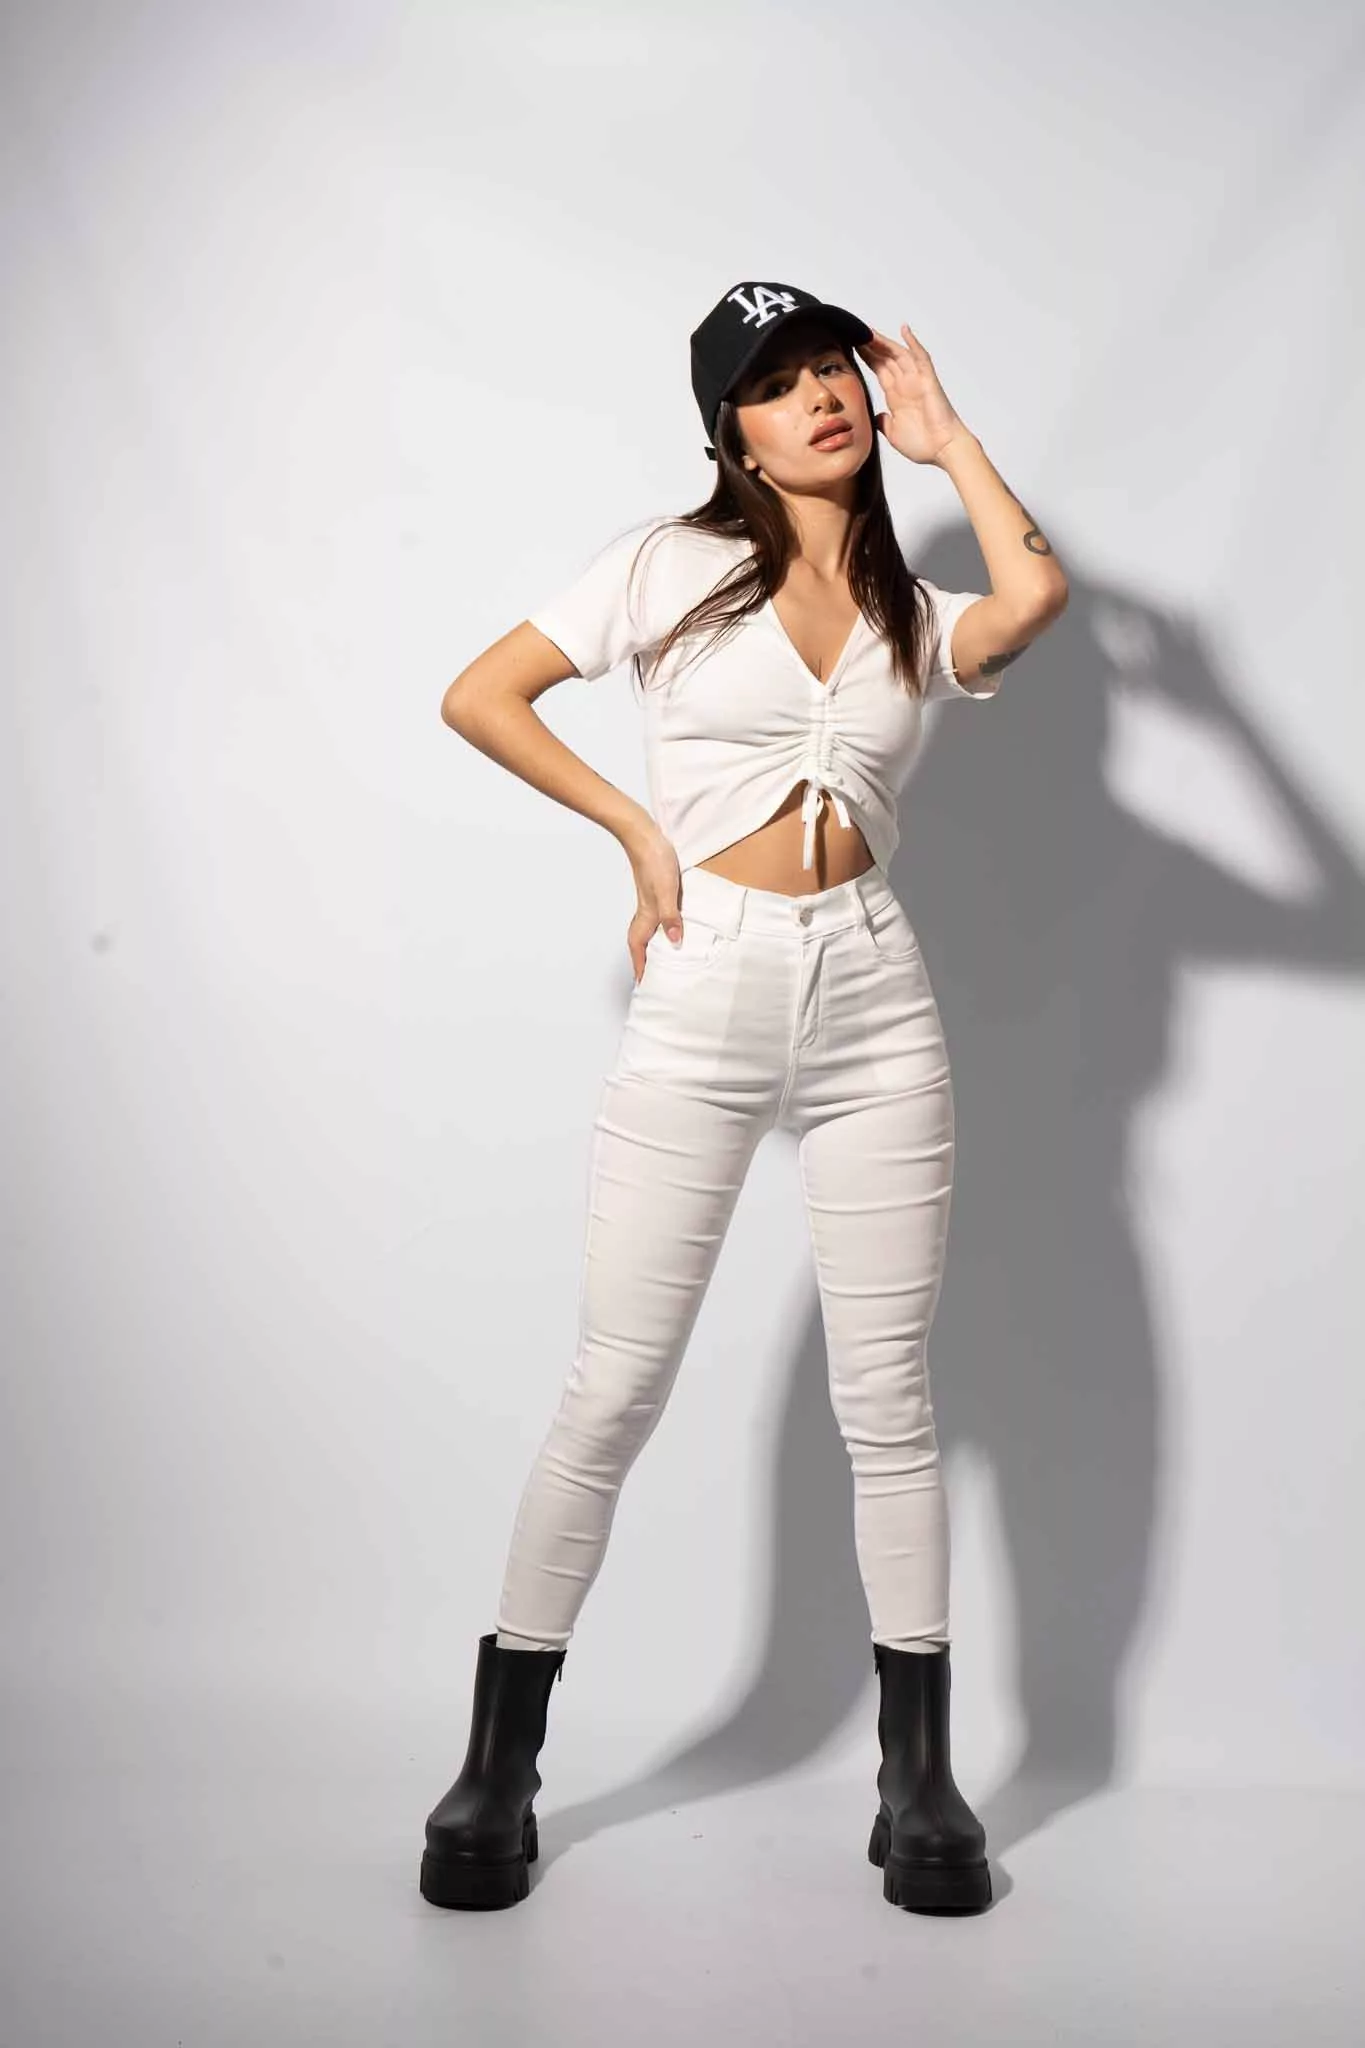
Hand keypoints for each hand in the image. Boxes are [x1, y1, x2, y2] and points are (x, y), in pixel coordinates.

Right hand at [623, 824, 684, 984]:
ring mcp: (650, 903)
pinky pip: (657, 920)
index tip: (644, 986)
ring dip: (654, 947)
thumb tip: (675, 942)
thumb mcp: (666, 891)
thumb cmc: (654, 861)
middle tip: (655, 979)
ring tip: (664, 961)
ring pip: (649, 933)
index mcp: (645, 917)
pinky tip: (673, 929)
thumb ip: (670, 917)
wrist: (645, 836)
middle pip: (642, 945)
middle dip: (646, 963)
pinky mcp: (657, 893)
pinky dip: (662, 931)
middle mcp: (645, 913)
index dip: (641, 968)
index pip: (639, 950)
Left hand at [855, 322, 973, 465]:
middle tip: (856, 332)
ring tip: (869, 331)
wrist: (942, 450)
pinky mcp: (928, 380)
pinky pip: (921, 357)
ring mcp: (917, 381)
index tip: (852, 347)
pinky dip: (913, 343)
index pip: (879, 371)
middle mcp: (906, 385)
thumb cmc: (923, 445)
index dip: (867, 358)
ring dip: (885, 342)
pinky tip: (904, 330)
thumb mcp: (893, 432)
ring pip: (899, 354)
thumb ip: (883, 422)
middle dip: (872, 346)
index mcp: (896, 397)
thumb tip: (875, 416)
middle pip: (886, 359)